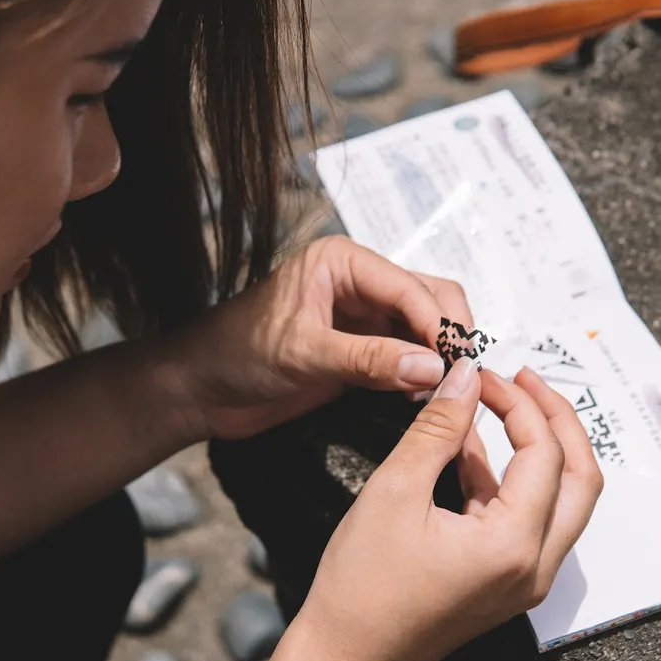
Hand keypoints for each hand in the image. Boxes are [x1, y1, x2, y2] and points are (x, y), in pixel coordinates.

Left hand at [175, 235, 472, 439]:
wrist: (201, 387)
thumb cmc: (237, 354)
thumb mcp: (304, 354)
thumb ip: (368, 359)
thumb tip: (432, 368)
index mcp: (343, 261)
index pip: (410, 287)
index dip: (438, 325)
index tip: (455, 365)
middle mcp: (359, 281)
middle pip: (430, 297)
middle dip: (448, 335)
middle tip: (459, 379)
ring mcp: (363, 315)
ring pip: (424, 327)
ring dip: (439, 356)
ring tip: (445, 392)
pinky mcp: (362, 348)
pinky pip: (407, 355)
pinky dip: (421, 374)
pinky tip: (422, 398)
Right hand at [288, 356, 604, 660]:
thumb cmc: (361, 585)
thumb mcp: (395, 490)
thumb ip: (438, 427)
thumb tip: (466, 375)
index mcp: (515, 546)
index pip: (544, 453)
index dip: (517, 402)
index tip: (481, 372)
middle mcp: (536, 568)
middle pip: (580, 478)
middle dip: (555, 420)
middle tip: (521, 379)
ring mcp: (524, 581)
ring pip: (560, 500)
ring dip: (537, 448)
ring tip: (497, 402)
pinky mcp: (505, 583)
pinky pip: (526, 520)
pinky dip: (508, 479)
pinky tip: (469, 447)